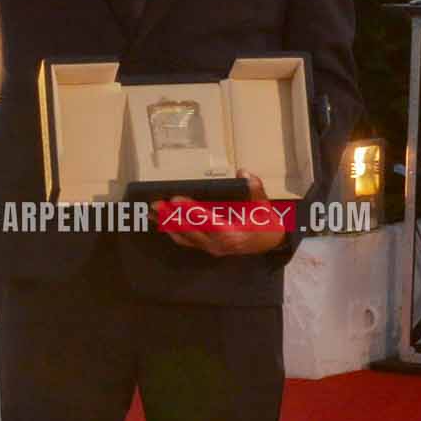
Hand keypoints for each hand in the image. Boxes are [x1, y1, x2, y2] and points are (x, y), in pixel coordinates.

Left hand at [155, 170, 287, 256]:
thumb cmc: (265, 221)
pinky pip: (186, 240)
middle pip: (189, 229)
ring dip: (166, 224)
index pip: (207, 220)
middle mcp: (218, 243)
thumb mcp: (264, 204)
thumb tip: (243, 172)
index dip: (190, 210)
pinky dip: (173, 230)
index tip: (175, 199)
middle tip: (154, 203)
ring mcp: (211, 248)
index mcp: (232, 233)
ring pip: (184, 236)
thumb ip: (254, 189)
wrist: (270, 243)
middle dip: (170, 216)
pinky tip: (162, 222)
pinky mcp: (207, 248)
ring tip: (151, 211)